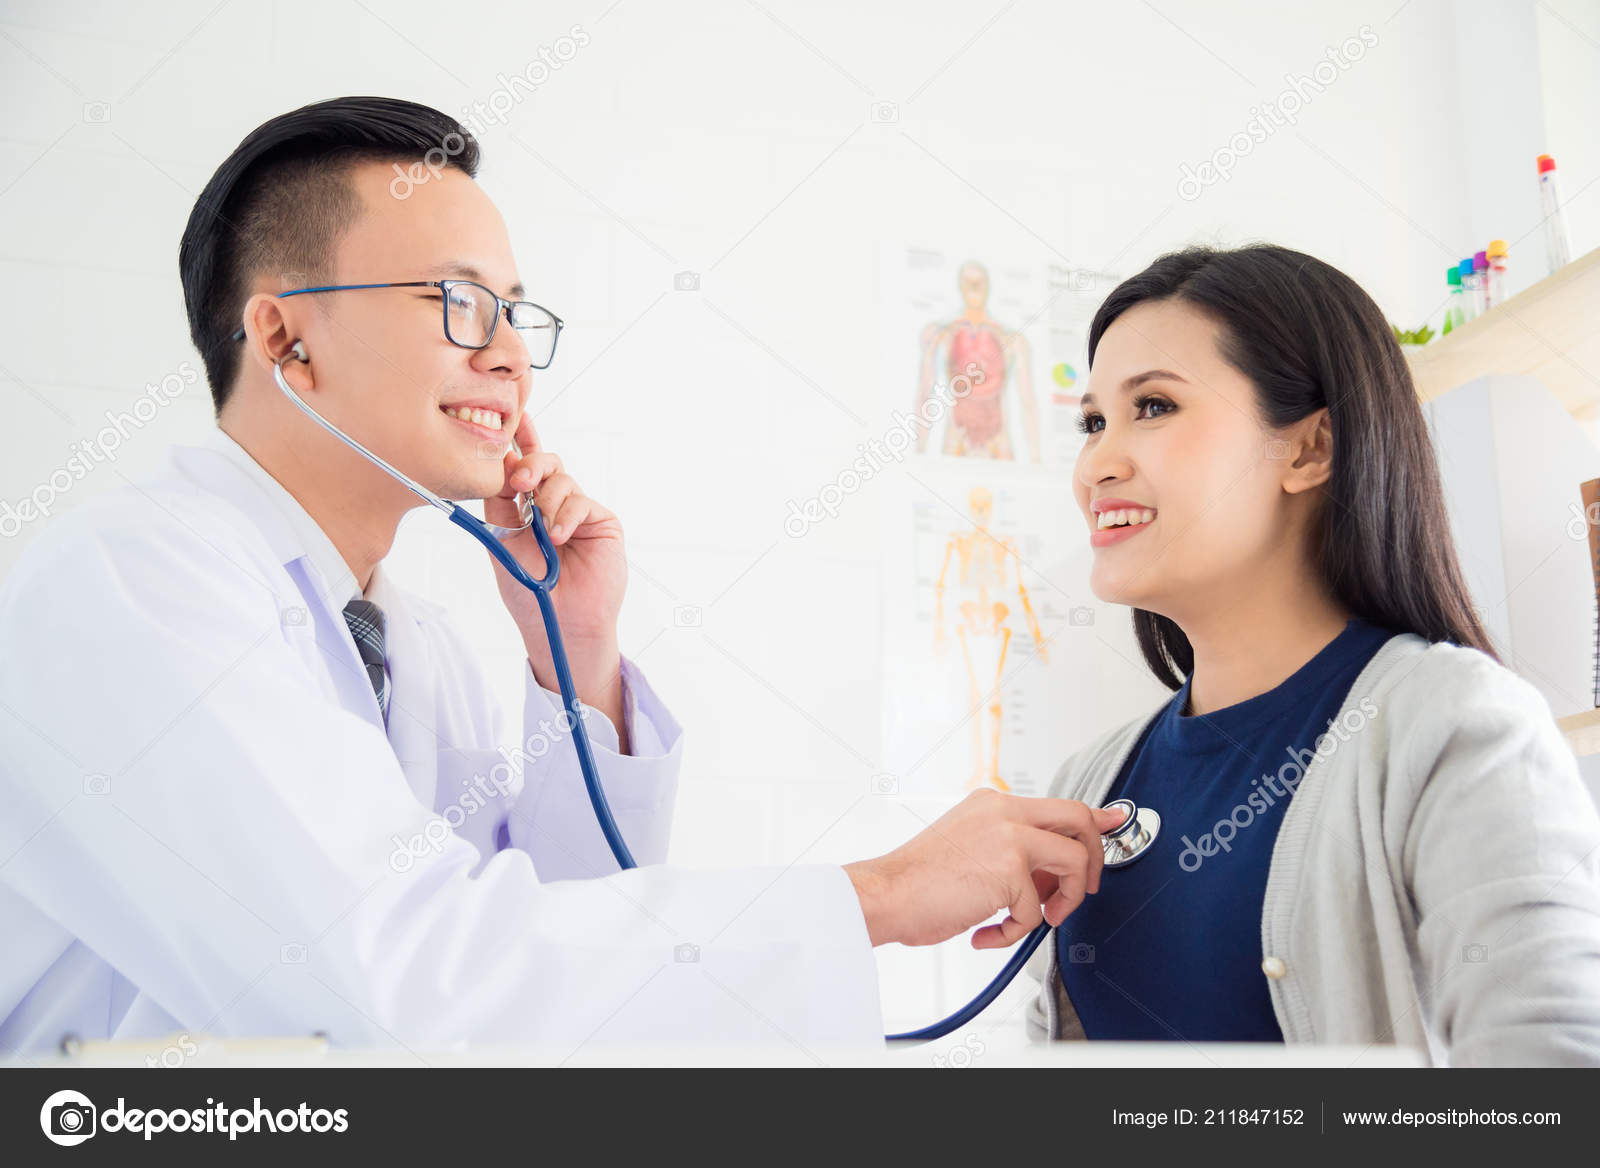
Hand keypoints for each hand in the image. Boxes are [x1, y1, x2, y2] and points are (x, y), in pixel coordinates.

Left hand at [485, 411, 627, 718]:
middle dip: (530, 465)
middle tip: (519, 483)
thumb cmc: (528, 591)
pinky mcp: (601, 522)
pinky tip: (560, 538)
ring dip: (548, 501)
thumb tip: (500, 465)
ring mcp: (578, 512)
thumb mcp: (502, 542)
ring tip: (546, 534)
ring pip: (561, 481)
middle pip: (544, 463)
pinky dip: (567, 516)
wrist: (558, 623)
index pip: (521, 466)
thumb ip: (500, 504)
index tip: (515, 415)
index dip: (520, 439)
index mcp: (525, 508)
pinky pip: (581, 502)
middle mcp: (552, 505)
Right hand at [842, 790, 1126, 948]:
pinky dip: (1013, 932)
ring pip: (1073, 862)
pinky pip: (1037, 910)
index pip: (1059, 805)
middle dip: (1094, 858)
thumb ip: (1015, 850)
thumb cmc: (919, 882)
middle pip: (1079, 819)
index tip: (1116, 821)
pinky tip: (985, 933)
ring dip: (1062, 901)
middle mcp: (1004, 811)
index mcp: (994, 804)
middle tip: (1080, 889)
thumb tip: (1057, 868)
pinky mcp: (1009, 868)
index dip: (1096, 816)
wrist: (886, 895)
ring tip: (1028, 918)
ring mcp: (1009, 836)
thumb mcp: (973, 849)